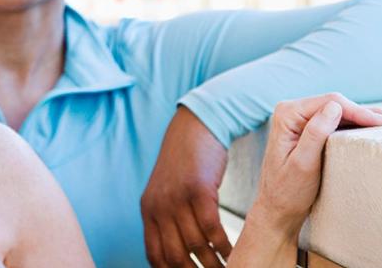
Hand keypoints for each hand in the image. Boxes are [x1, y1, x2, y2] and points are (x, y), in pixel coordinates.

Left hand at [141, 106, 231, 267]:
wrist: (195, 128)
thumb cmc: (185, 163)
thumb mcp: (165, 191)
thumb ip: (167, 219)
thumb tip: (178, 254)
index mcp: (148, 211)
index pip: (155, 255)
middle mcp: (159, 207)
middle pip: (175, 255)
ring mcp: (177, 199)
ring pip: (196, 245)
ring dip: (214, 264)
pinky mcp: (198, 190)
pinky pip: (212, 229)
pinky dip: (224, 246)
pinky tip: (232, 252)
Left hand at [227, 93, 381, 267]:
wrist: (277, 206)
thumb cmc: (287, 189)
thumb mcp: (303, 164)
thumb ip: (315, 134)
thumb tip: (335, 107)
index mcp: (287, 115)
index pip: (329, 103)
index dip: (359, 110)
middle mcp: (292, 111)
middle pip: (337, 105)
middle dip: (368, 112)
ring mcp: (301, 119)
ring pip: (340, 113)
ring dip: (368, 117)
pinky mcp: (310, 129)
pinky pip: (338, 123)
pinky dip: (359, 124)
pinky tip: (377, 126)